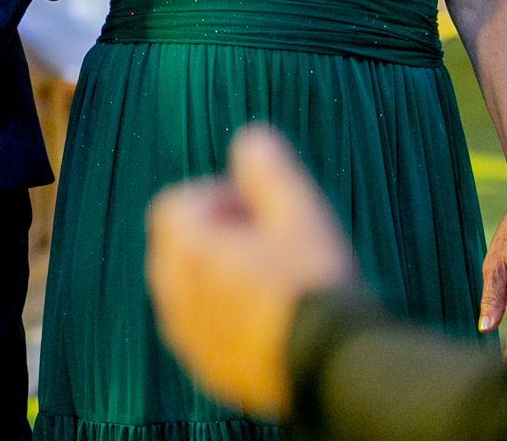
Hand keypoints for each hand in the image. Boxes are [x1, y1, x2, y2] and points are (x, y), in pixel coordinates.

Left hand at [145, 126, 357, 419]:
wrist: (333, 369)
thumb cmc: (315, 286)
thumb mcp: (299, 212)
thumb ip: (268, 169)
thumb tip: (250, 137)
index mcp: (185, 250)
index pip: (175, 205)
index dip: (216, 197)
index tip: (257, 208)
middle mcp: (173, 293)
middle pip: (177, 247)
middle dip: (214, 235)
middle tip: (267, 242)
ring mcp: (186, 335)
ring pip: (187, 290)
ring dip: (217, 276)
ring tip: (272, 280)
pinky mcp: (205, 367)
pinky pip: (201, 329)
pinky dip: (223, 315)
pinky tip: (270, 318)